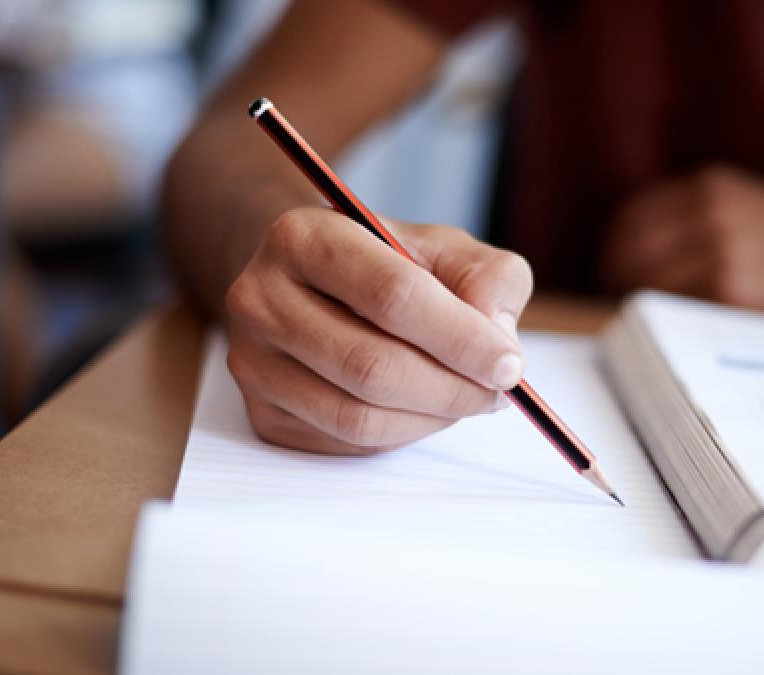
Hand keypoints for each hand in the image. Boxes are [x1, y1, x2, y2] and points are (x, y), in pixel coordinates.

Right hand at [225, 207, 532, 454]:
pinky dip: (402, 433)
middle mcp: (260, 296)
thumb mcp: (446, 249)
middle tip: (498, 392)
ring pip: (358, 415)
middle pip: (371, 365)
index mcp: (304, 236)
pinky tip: (423, 407)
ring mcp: (253, 360)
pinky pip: (346, 442)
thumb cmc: (388, 265)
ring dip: (431, 418)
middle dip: (451, 388)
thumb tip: (497, 339)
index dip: (460, 338)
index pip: (391, 295)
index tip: (509, 365)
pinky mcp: (263, 413)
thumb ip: (488, 278)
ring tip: (467, 398)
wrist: (316, 285)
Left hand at [601, 165, 763, 319]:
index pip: (629, 219)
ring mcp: (717, 253)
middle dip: (618, 281)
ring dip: (638, 307)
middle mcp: (708, 213)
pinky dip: (664, 324)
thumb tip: (629, 255)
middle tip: (623, 307)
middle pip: (627, 252)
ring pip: (644, 284)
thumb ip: (693, 219)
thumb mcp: (748, 206)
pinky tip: (675, 334)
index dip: (615, 251)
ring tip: (648, 325)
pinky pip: (672, 310)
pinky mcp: (728, 292)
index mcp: (709, 186)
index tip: (615, 274)